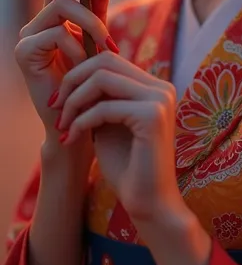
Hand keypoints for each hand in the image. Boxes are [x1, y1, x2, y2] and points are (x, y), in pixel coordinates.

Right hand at [14, 0, 116, 167]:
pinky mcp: (24, 52)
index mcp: (54, 16)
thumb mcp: (97, 41)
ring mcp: (28, 35)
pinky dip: (76, 47)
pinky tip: (84, 65)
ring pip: (62, 8)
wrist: (79, 121)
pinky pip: (56, 34)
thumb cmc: (91, 82)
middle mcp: (38, 22)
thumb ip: (98, 14)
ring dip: (91, 25)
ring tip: (107, 48)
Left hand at [50, 51, 181, 223]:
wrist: (149, 204)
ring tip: (62, 124)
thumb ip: (100, 98)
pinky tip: (71, 138)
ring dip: (74, 101)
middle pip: (106, 61)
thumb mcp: (108, 124)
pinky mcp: (153, 116)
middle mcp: (161, 87)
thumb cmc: (127, 167)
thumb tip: (75, 74)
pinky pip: (104, 108)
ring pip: (102, 78)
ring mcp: (160, 99)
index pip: (110, 60)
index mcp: (154, 87)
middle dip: (73, 80)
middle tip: (56, 107)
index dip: (79, 73)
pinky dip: (81, 121)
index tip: (59, 100)